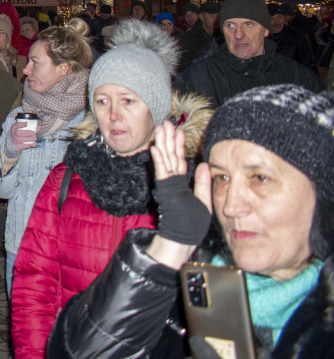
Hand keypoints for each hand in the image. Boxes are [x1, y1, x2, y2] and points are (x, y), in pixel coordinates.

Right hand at [8, 122, 36, 151]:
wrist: (12, 139)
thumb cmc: (19, 132)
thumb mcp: (22, 128)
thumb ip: (30, 127)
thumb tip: (38, 128)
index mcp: (14, 127)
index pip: (16, 125)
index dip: (21, 124)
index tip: (26, 123)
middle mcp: (13, 133)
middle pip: (18, 133)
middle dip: (27, 133)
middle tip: (33, 133)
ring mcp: (14, 140)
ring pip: (19, 140)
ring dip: (28, 139)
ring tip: (35, 139)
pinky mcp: (16, 145)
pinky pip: (21, 146)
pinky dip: (27, 145)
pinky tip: (33, 144)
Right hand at [149, 122, 212, 248]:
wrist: (183, 238)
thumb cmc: (192, 224)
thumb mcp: (203, 200)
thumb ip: (202, 182)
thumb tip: (204, 165)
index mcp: (181, 183)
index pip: (179, 160)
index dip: (178, 145)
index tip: (178, 131)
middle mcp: (173, 181)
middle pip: (170, 156)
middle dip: (168, 138)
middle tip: (166, 122)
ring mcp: (168, 185)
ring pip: (165, 160)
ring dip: (162, 143)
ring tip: (161, 128)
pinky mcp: (165, 189)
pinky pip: (162, 171)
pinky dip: (159, 160)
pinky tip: (156, 148)